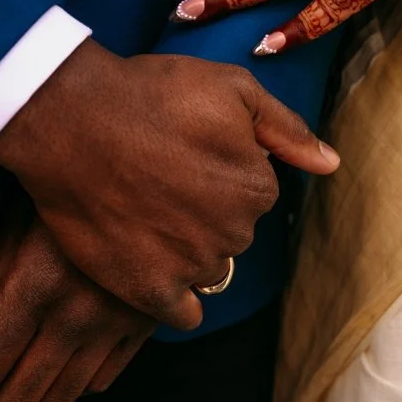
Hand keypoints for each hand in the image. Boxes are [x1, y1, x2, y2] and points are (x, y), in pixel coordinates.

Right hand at [0, 39, 339, 330]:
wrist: (70, 119)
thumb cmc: (154, 95)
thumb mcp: (235, 90)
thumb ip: (288, 131)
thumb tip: (331, 163)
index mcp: (258, 187)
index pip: (257, 190)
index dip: (225, 170)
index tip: (192, 154)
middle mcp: (234, 232)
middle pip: (233, 229)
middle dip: (209, 210)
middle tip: (166, 179)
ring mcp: (190, 264)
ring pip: (207, 265)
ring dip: (188, 248)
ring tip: (148, 213)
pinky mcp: (146, 287)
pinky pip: (182, 310)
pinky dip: (174, 296)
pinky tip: (156, 269)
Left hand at [0, 210, 153, 401]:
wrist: (150, 179)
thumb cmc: (72, 194)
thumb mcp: (15, 228)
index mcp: (36, 290)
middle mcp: (77, 317)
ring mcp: (115, 326)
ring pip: (61, 400)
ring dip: (32, 400)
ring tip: (22, 379)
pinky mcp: (145, 325)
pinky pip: (102, 382)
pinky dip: (76, 384)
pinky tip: (64, 362)